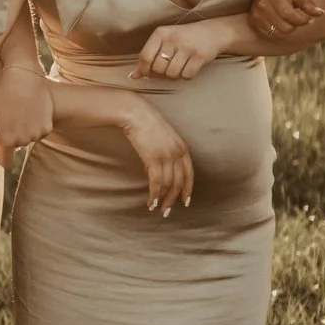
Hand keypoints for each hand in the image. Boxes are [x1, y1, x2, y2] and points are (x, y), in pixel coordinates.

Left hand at [0, 65, 54, 164]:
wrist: (24, 77)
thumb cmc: (2, 95)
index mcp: (7, 139)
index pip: (6, 161)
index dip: (1, 155)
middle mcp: (23, 140)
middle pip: (16, 146)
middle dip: (12, 136)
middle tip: (8, 117)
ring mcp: (37, 134)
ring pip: (28, 138)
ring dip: (24, 130)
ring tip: (19, 111)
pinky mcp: (48, 127)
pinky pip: (40, 132)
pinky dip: (36, 125)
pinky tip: (31, 111)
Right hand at [119, 100, 193, 215]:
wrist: (135, 113)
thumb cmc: (146, 123)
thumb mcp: (163, 137)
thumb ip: (167, 152)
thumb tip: (160, 169)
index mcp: (182, 147)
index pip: (189, 173)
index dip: (188, 189)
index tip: (185, 201)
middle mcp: (177, 153)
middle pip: (179, 182)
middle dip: (173, 199)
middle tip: (167, 211)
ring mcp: (166, 156)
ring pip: (168, 185)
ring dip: (162, 199)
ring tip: (155, 208)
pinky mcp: (153, 159)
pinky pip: (156, 182)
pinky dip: (154, 194)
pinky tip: (150, 201)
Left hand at [135, 22, 224, 81]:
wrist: (213, 32)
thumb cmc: (183, 38)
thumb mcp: (163, 41)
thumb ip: (148, 56)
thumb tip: (132, 76)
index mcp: (160, 33)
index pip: (145, 57)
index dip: (144, 70)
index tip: (148, 73)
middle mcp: (173, 38)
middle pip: (158, 68)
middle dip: (162, 74)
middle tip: (168, 68)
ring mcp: (187, 46)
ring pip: (172, 74)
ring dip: (175, 75)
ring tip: (179, 67)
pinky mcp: (200, 55)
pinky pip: (187, 75)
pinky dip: (187, 76)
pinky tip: (189, 67)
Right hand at [248, 0, 322, 39]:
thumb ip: (308, 3)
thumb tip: (321, 13)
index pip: (290, 15)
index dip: (303, 20)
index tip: (309, 18)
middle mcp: (263, 6)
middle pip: (286, 28)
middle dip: (296, 25)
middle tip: (298, 19)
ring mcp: (256, 16)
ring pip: (278, 34)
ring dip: (288, 30)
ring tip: (290, 22)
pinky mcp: (253, 22)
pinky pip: (269, 36)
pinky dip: (278, 33)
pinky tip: (281, 24)